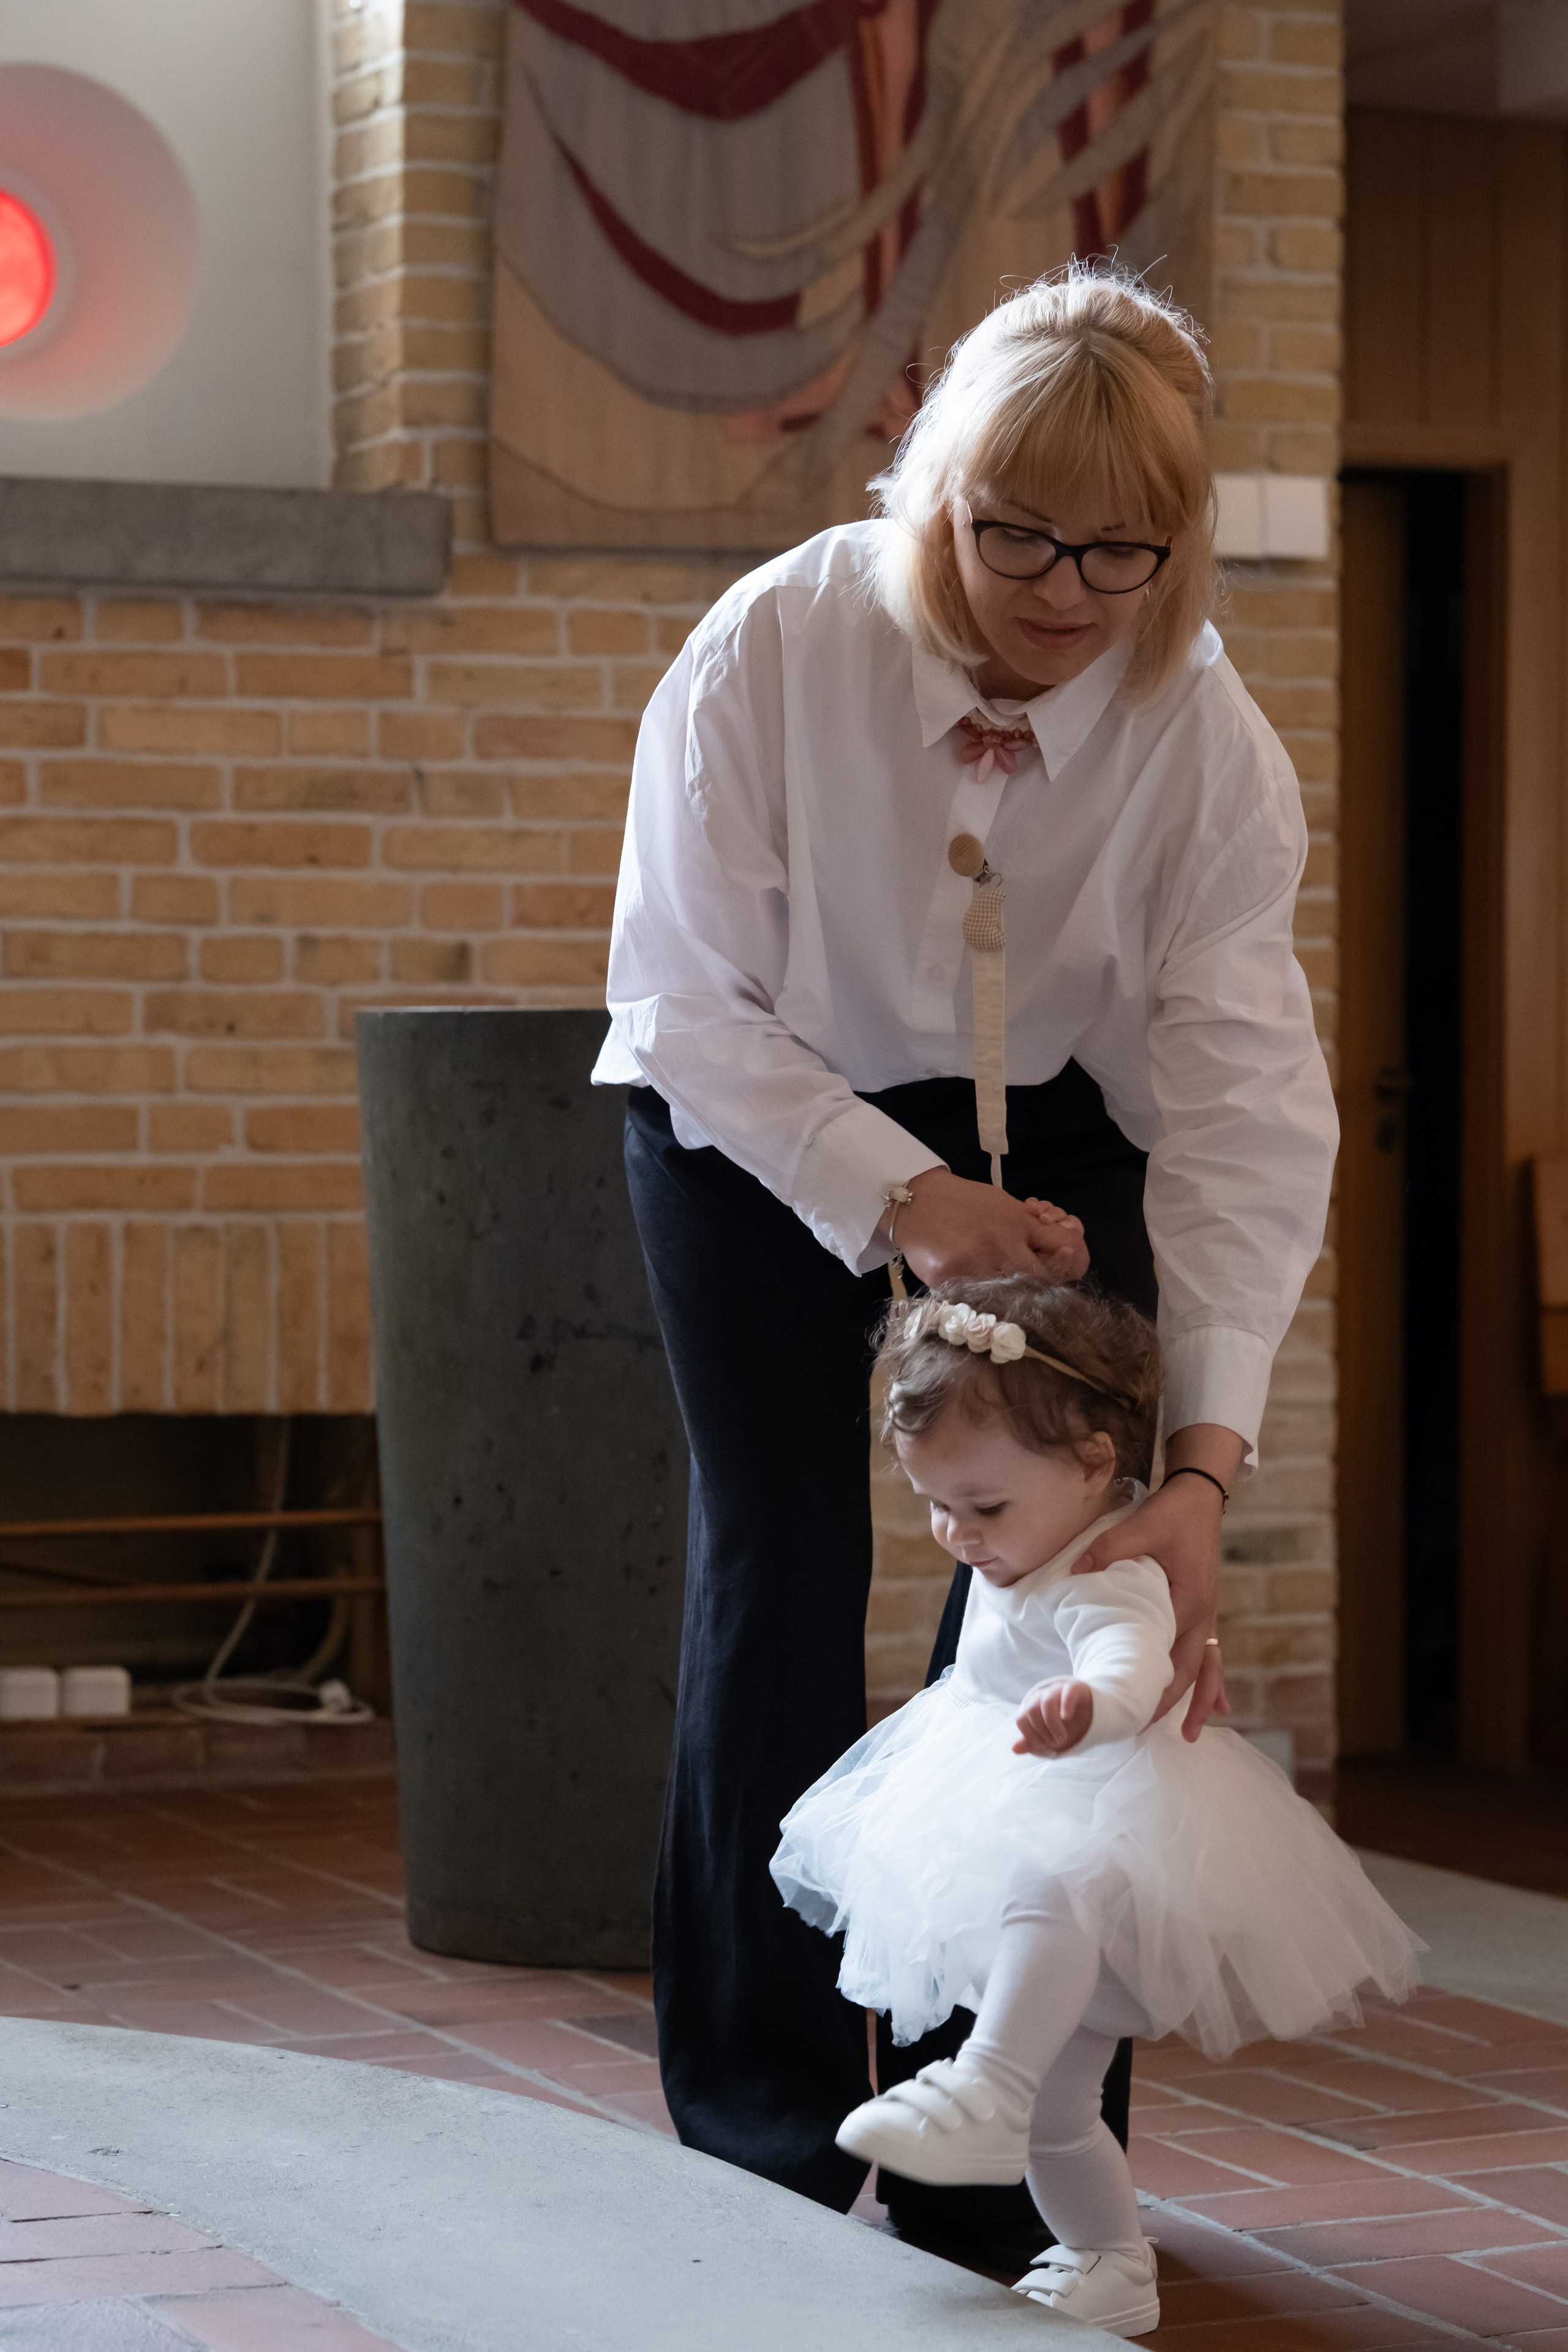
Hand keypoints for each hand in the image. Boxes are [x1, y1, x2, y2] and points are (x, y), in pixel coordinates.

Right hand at [885, 1168, 1089, 1284]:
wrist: (914, 1201)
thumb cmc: (963, 1201)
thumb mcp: (1004, 1205)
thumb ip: (1031, 1226)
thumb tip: (1063, 1246)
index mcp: (1016, 1225)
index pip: (1059, 1253)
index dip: (1068, 1260)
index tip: (1064, 1257)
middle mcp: (1000, 1247)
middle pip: (1039, 1281)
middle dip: (1040, 1279)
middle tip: (1028, 1276)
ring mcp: (974, 1267)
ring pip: (1007, 1295)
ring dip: (1007, 1290)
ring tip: (993, 1278)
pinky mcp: (949, 1282)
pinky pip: (973, 1300)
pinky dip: (977, 1295)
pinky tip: (969, 1281)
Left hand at [1013, 1678, 1093, 1754]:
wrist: (1089, 1712)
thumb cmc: (1065, 1726)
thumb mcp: (1048, 1737)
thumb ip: (1032, 1742)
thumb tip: (1014, 1749)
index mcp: (1032, 1706)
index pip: (1020, 1719)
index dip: (1030, 1736)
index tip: (1044, 1746)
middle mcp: (1042, 1696)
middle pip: (1032, 1710)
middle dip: (1041, 1731)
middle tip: (1054, 1744)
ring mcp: (1058, 1690)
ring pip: (1047, 1702)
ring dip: (1052, 1724)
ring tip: (1062, 1739)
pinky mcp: (1075, 1688)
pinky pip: (1067, 1692)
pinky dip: (1065, 1705)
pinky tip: (1066, 1717)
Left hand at [1073, 1425, 1242, 1740]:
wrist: (1200, 1496)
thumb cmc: (1174, 1513)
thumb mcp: (1142, 1526)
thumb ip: (1109, 1548)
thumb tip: (1075, 1572)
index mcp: (1189, 1603)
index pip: (1172, 1658)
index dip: (1153, 1688)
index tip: (1132, 1713)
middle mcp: (1202, 1616)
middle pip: (1190, 1673)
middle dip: (1171, 1706)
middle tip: (1143, 1734)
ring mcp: (1204, 1616)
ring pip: (1206, 1669)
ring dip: (1200, 1701)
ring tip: (1190, 1735)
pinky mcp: (1199, 1611)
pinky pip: (1208, 1654)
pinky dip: (1210, 1680)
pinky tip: (1217, 1704)